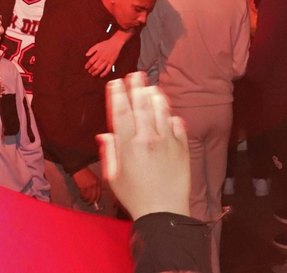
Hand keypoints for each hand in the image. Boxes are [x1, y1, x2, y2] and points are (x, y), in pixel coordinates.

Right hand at [72, 166, 103, 207]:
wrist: (79, 168)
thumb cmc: (86, 174)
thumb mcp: (93, 179)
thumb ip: (95, 187)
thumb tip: (94, 198)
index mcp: (99, 182)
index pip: (99, 194)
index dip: (97, 200)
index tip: (95, 203)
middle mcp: (95, 184)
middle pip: (94, 197)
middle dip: (91, 202)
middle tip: (88, 204)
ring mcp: (89, 186)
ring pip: (88, 197)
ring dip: (85, 199)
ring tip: (83, 198)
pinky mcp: (83, 186)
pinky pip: (83, 195)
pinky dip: (81, 196)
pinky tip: (80, 195)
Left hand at [84, 34, 124, 75]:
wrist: (115, 43)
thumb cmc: (106, 44)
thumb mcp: (97, 45)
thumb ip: (91, 50)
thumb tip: (86, 54)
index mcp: (98, 54)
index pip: (91, 61)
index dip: (88, 65)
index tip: (86, 67)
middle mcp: (102, 58)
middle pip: (95, 66)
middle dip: (91, 70)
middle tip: (89, 72)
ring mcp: (107, 61)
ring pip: (100, 69)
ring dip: (96, 72)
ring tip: (93, 74)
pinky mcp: (111, 63)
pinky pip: (107, 70)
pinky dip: (104, 73)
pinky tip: (101, 75)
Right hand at [98, 72, 188, 218]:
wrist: (164, 212)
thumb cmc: (135, 197)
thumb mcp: (114, 177)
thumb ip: (109, 152)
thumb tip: (104, 134)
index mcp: (128, 146)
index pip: (121, 112)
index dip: (118, 94)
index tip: (116, 82)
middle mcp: (148, 139)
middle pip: (142, 105)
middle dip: (137, 87)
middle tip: (135, 75)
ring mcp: (167, 142)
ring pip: (161, 110)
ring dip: (155, 96)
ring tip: (151, 88)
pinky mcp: (182, 147)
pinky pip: (177, 124)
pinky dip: (171, 116)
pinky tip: (168, 114)